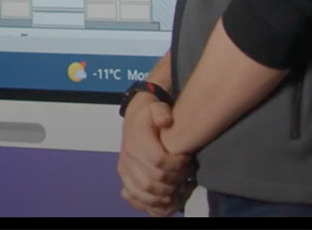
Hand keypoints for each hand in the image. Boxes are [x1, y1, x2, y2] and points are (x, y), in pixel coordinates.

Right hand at [117, 96, 190, 215]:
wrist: (135, 117)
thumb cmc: (148, 114)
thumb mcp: (156, 106)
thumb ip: (161, 112)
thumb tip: (166, 120)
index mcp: (136, 141)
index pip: (158, 162)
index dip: (176, 165)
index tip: (186, 159)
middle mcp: (128, 158)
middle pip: (152, 181)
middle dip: (173, 181)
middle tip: (185, 175)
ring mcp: (125, 169)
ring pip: (143, 192)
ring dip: (163, 196)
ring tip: (177, 191)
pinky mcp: (125, 177)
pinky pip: (133, 197)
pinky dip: (148, 203)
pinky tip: (163, 202)